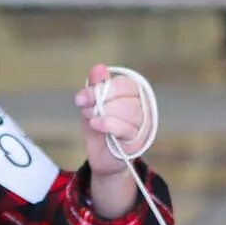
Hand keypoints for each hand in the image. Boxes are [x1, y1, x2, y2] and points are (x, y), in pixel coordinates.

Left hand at [74, 64, 149, 178]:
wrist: (100, 156)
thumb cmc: (99, 126)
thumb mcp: (92, 103)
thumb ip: (96, 85)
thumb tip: (99, 68)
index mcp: (134, 94)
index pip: (125, 83)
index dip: (103, 87)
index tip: (81, 97)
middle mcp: (143, 107)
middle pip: (127, 96)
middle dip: (101, 100)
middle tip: (86, 108)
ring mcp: (143, 125)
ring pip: (128, 111)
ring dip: (104, 113)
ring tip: (92, 118)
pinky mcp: (137, 141)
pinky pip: (126, 128)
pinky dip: (108, 124)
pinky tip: (96, 124)